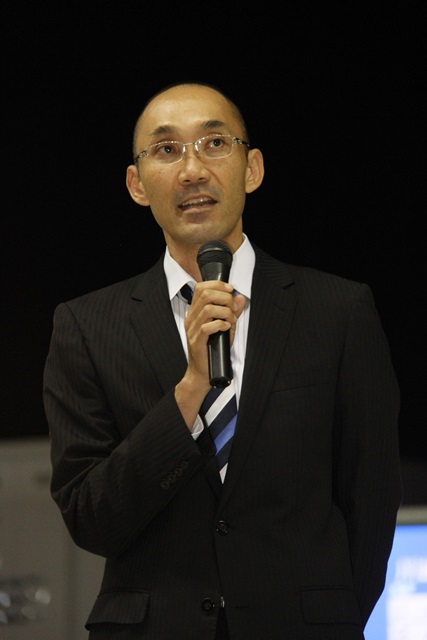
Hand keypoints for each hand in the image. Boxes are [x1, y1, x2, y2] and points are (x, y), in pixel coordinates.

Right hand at [175, 281, 245, 427]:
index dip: (217, 285)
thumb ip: (232, 312)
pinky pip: (207, 326)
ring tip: (231, 320)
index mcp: (195, 312)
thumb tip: (240, 298)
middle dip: (224, 297)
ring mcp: (192, 329)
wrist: (202, 372)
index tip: (231, 290)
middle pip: (205, 294)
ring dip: (225, 312)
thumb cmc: (213, 350)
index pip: (201, 288)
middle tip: (233, 307)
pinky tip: (226, 328)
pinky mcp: (196, 340)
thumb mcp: (225, 327)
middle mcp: (191, 318)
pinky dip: (220, 324)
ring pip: (208, 309)